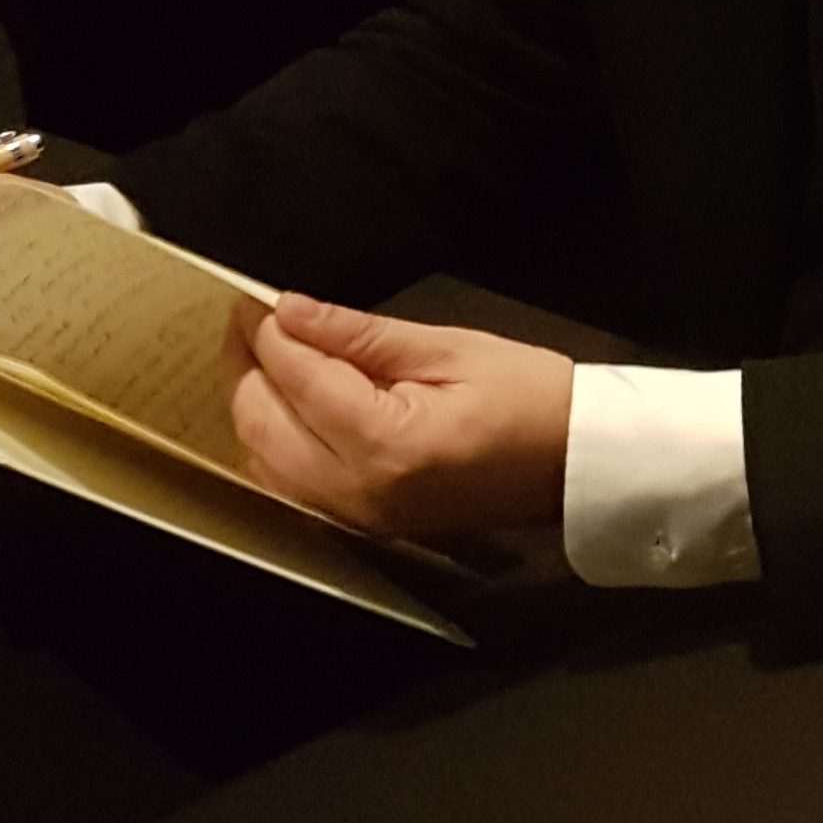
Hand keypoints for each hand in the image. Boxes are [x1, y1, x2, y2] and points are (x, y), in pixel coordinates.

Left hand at [230, 296, 573, 538]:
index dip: (266, 331)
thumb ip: (360, 334)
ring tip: (270, 356)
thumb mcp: (450, 348)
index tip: (255, 297)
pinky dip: (274, 441)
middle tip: (254, 320)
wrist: (577, 465)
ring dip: (254, 405)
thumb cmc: (530, 397)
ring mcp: (356, 516)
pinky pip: (289, 484)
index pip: (295, 377)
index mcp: (385, 441)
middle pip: (260, 423)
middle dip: (246, 366)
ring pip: (262, 460)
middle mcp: (357, 490)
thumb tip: (290, 310)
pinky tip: (289, 405)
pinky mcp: (362, 525)